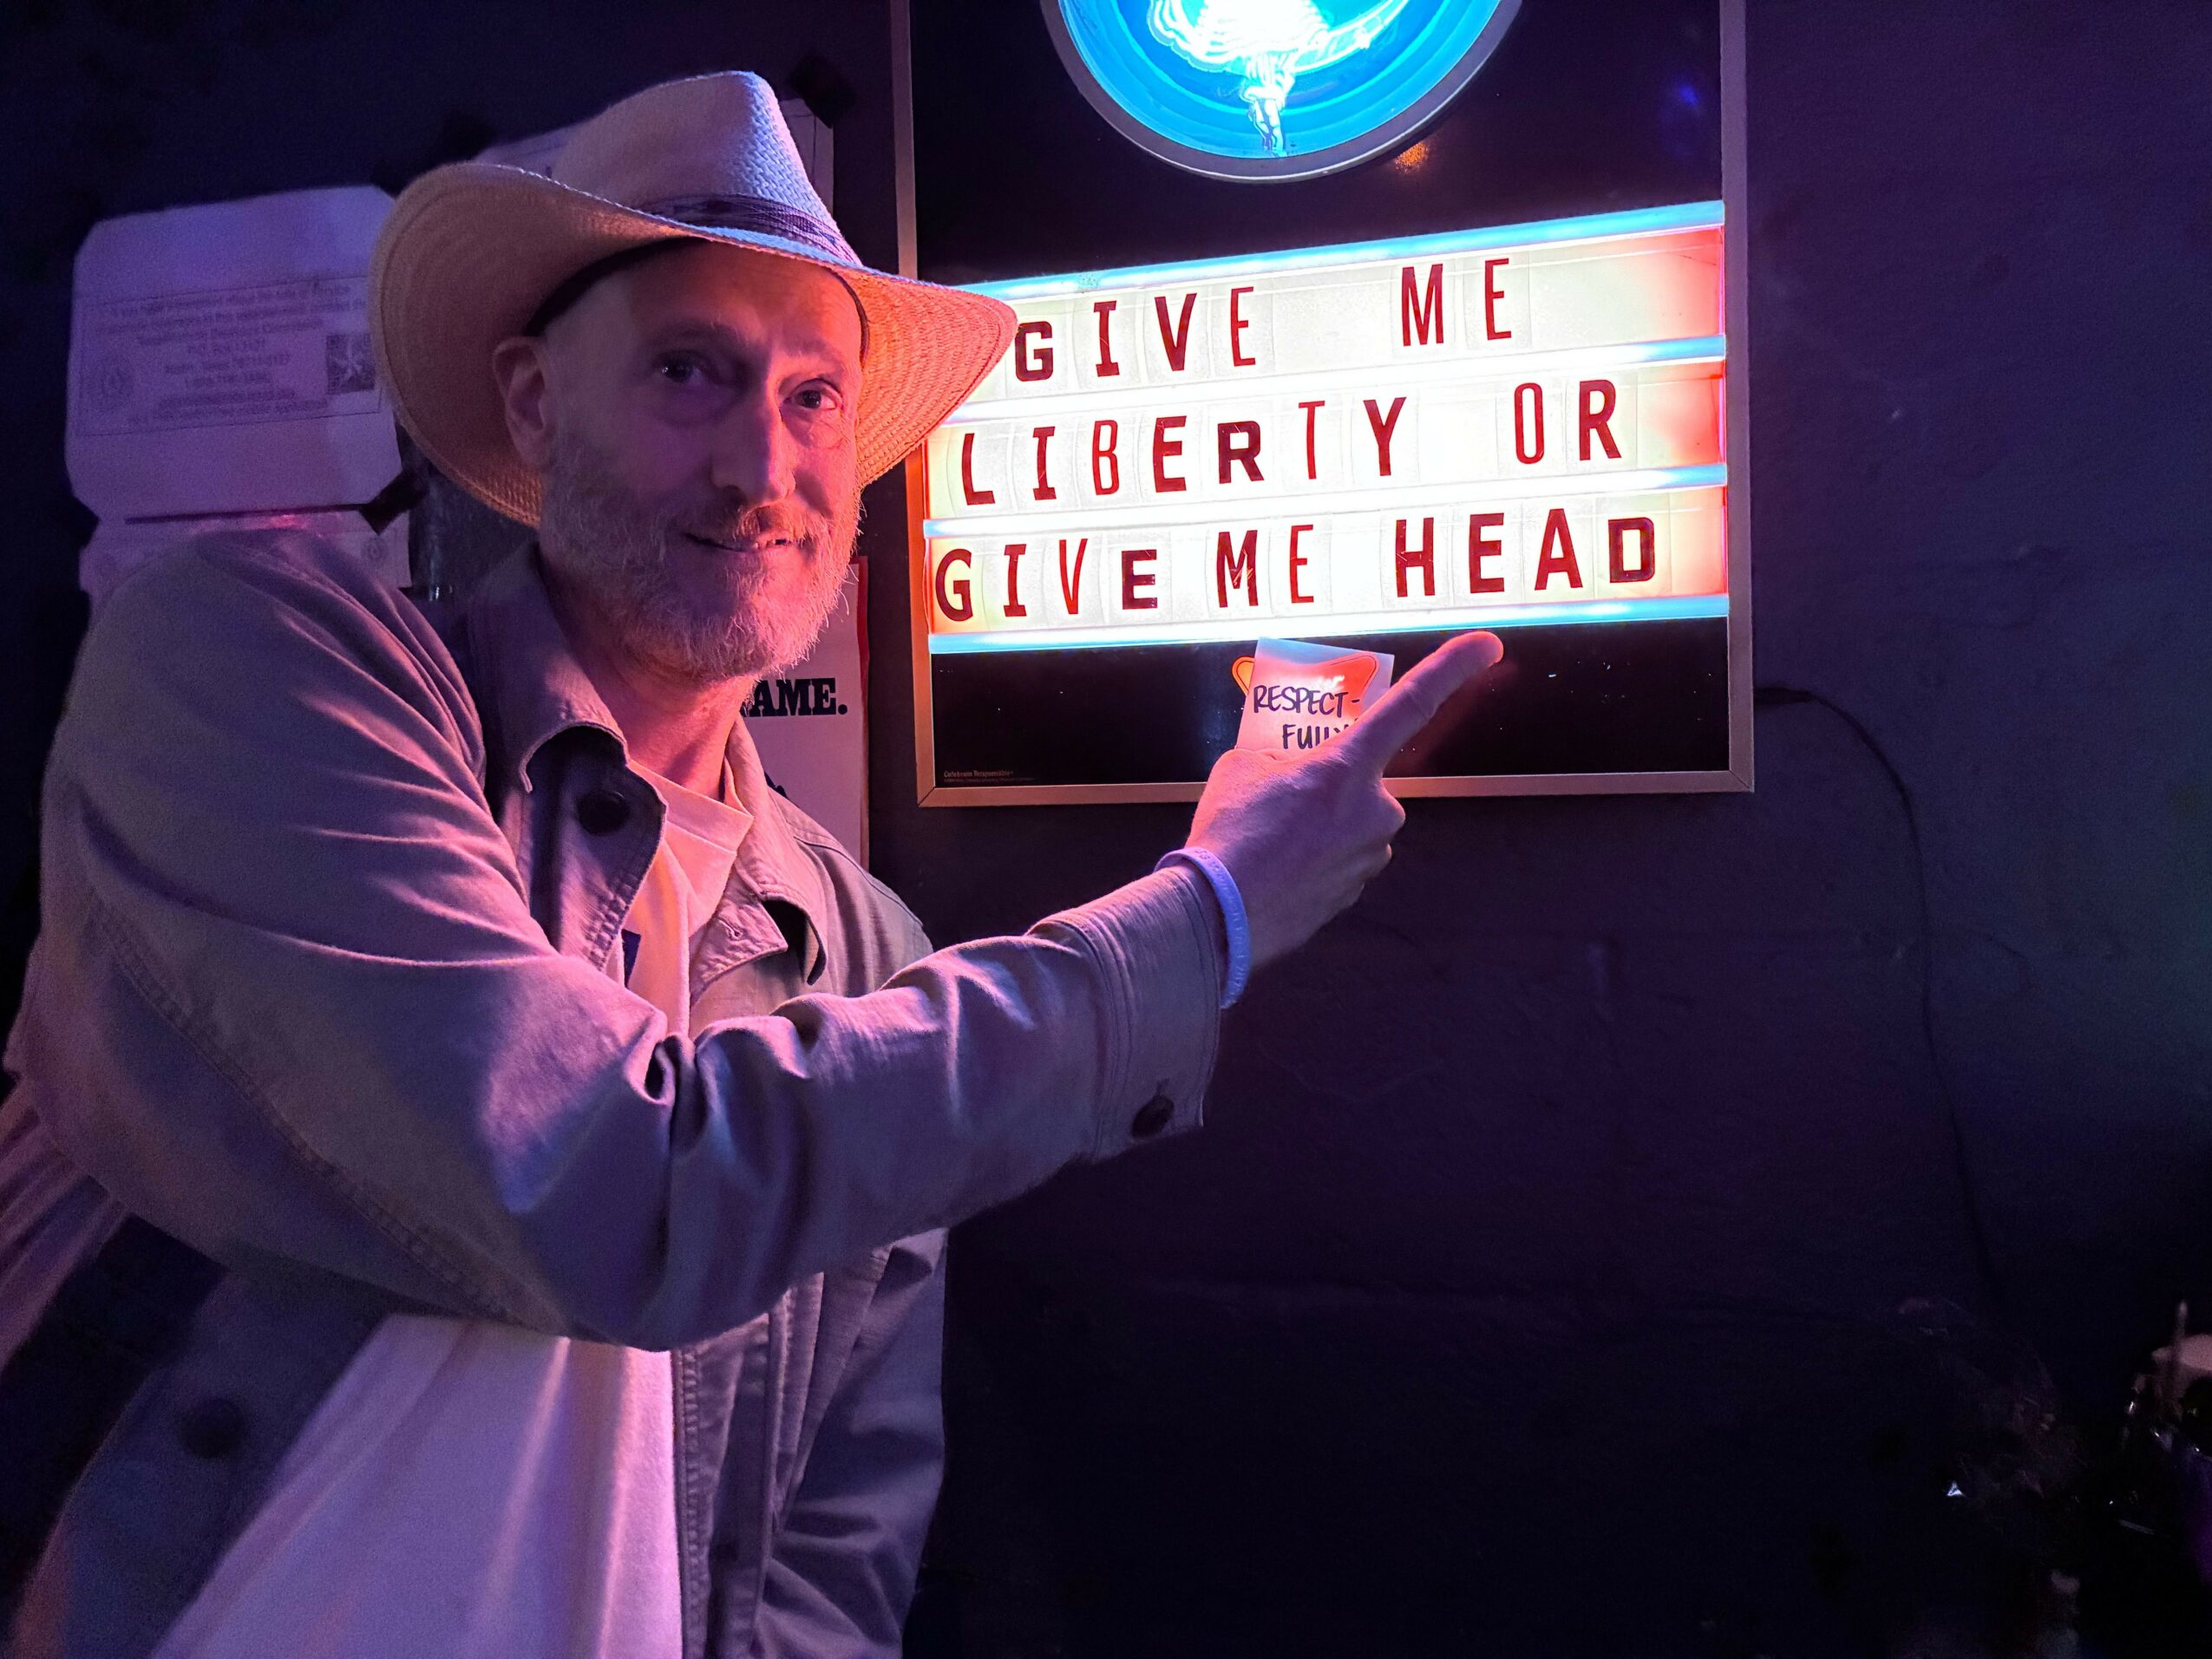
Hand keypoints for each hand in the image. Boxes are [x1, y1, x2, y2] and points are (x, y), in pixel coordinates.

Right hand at [1185, 631, 1504, 973]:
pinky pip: (1338, 862)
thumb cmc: (1230, 838)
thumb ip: (1278, 755)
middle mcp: (1375, 811)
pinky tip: (1274, 866)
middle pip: (1360, 782)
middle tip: (1278, 800)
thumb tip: (1284, 766)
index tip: (1488, 645)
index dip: (1451, 668)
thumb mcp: (1242, 767)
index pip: (1410, 705)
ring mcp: (1369, 858)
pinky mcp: (1353, 895)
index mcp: (1348, 768)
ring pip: (1349, 826)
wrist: (1217, 917)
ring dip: (1318, 826)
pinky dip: (1310, 860)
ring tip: (1267, 839)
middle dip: (1327, 786)